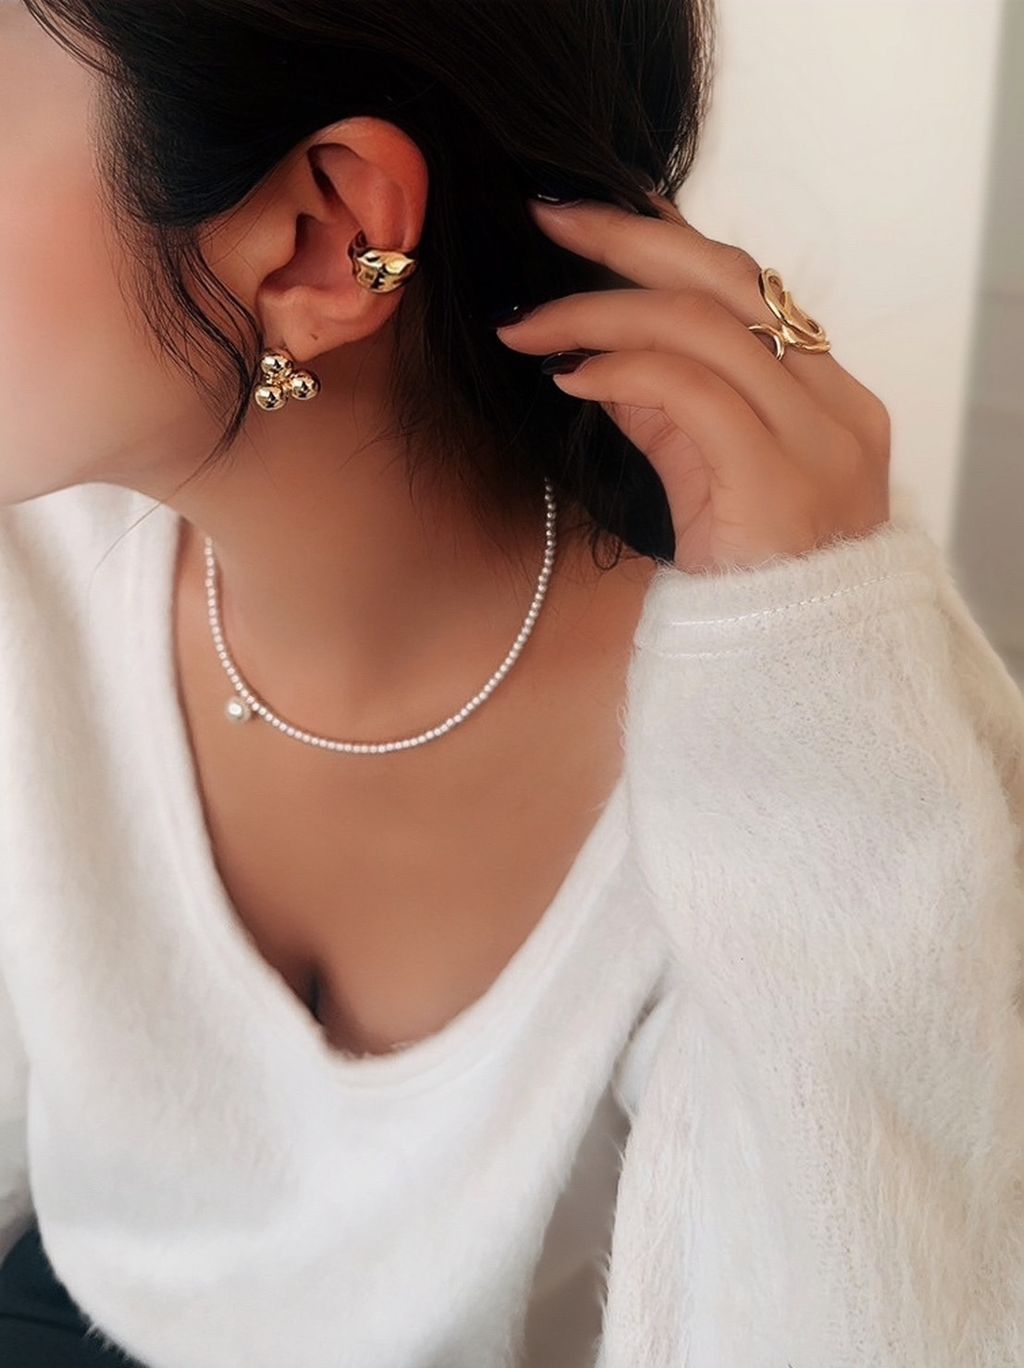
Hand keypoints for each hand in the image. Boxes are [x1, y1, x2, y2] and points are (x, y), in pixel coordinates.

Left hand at [494, 192, 890, 574]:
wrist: (791, 672)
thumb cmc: (747, 580)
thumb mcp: (704, 472)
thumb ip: (666, 405)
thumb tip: (596, 344)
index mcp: (826, 392)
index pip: (744, 286)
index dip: (664, 237)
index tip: (591, 212)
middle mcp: (833, 401)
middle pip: (728, 276)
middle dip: (627, 235)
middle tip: (546, 214)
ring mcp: (815, 436)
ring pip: (703, 323)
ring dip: (598, 312)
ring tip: (527, 324)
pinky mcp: (776, 475)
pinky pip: (690, 388)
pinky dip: (619, 370)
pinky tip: (567, 376)